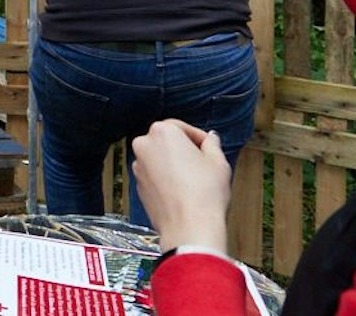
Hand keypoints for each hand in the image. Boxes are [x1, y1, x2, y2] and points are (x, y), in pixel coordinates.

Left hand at [131, 119, 232, 251]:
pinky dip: (166, 180)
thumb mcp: (218, 162)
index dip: (199, 138)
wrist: (189, 228)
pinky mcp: (138, 187)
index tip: (208, 147)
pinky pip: (154, 177)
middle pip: (167, 142)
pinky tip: (183, 192)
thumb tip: (211, 139)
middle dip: (184, 150)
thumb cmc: (204, 194)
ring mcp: (138, 167)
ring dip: (174, 165)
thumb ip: (212, 145)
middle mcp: (144, 146)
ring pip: (159, 159)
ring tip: (195, 180)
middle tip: (203, 163)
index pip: (181, 127)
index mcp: (162, 132)